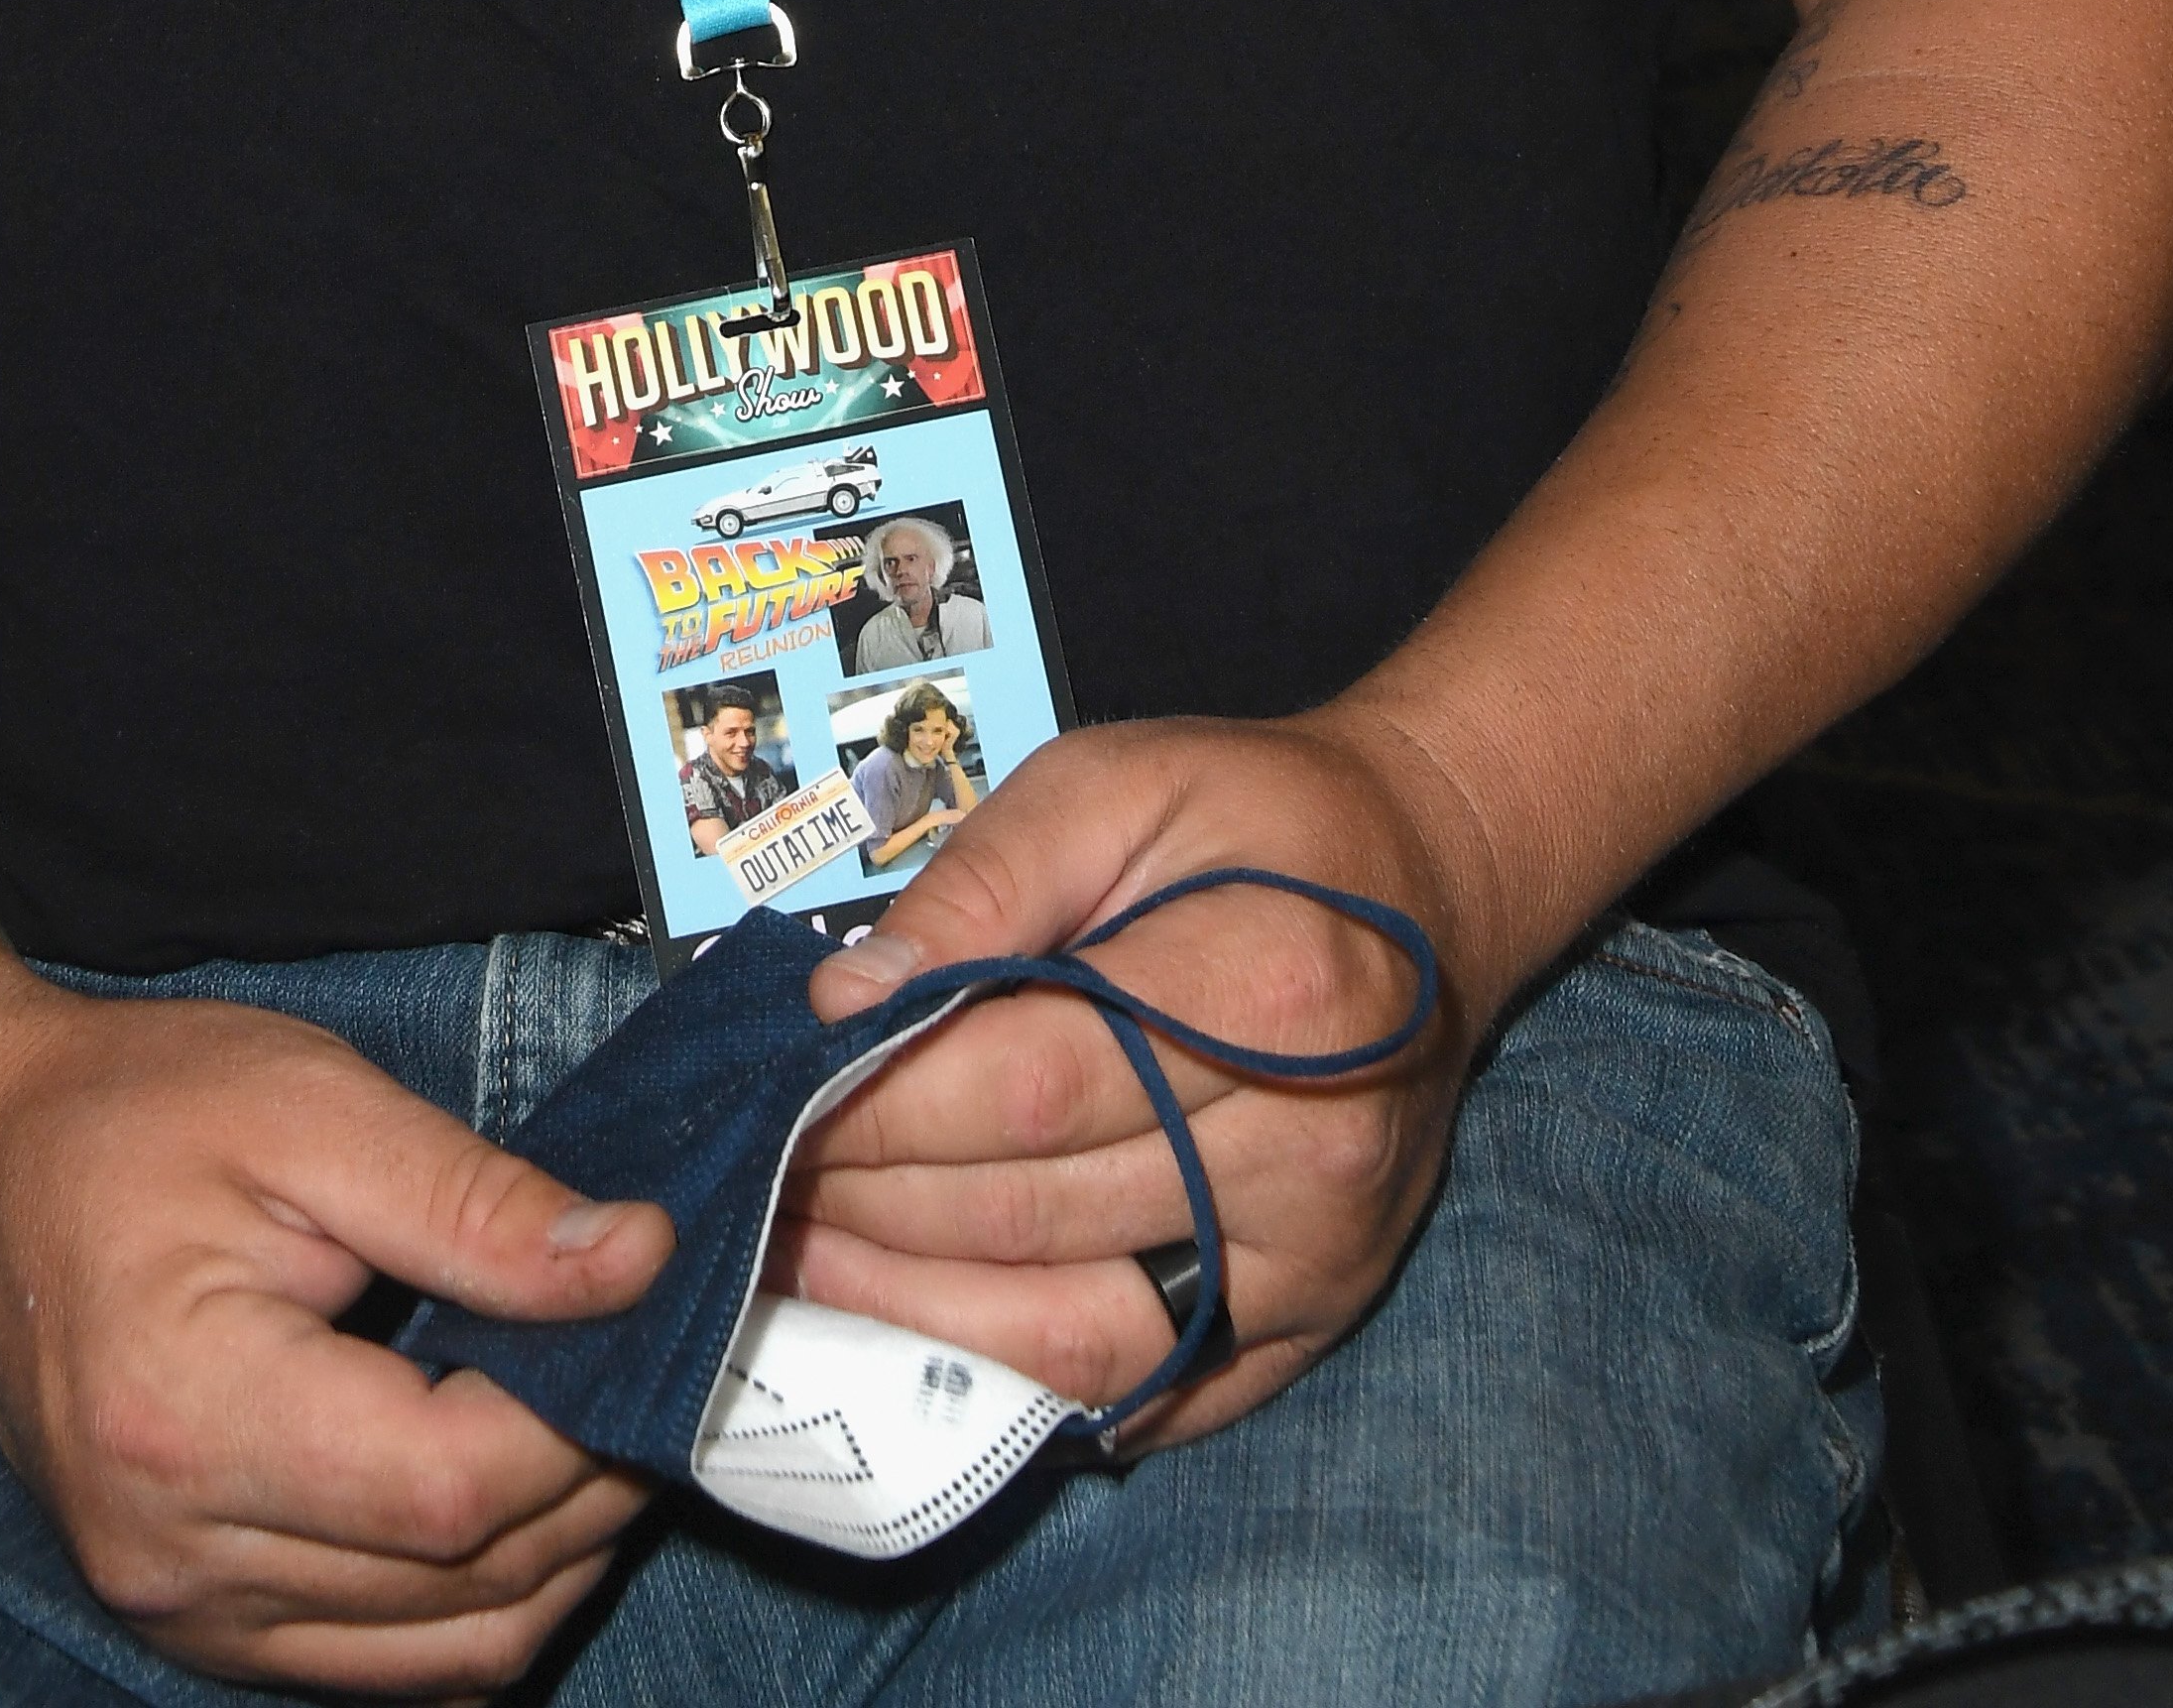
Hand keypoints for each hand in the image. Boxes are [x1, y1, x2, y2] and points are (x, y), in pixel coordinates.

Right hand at [0, 947, 671, 1693]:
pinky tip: (514, 1486)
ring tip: (597, 1417)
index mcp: (186, 1411)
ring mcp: (174, 1604)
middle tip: (651, 1360)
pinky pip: (381, 1658)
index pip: (448, 1488)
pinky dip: (477, 1593)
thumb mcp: (307, 1104)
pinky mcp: (190, 1617)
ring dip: (551, 1553)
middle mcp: (170, 1548)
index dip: (578, 1421)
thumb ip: (474, 1202)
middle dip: (590, 1481)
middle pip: (459, 1582)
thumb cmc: (127, 1113)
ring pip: (441, 1651)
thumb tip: (636, 1264)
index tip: (645, 1317)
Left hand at [771, 712, 1490, 1450]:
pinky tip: (918, 1332)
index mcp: (1271, 986)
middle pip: (1035, 1211)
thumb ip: (983, 882)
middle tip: (747, 1186)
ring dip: (910, 1307)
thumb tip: (845, 998)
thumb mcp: (1115, 783)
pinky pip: (1141, 1389)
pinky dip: (1017, 1377)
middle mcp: (1311, 1147)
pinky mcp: (1314, 1320)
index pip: (1029, 1082)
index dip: (883, 1105)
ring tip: (796, 1261)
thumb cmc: (1257, 823)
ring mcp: (1319, 1255)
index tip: (770, 1099)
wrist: (1426, 888)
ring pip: (1072, 1326)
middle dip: (865, 1205)